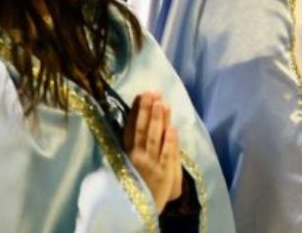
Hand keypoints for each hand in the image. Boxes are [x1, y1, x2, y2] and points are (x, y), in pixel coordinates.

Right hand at [123, 92, 182, 211]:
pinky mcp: (164, 173)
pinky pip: (167, 155)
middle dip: (148, 111)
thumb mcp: (132, 162)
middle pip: (143, 130)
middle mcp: (138, 157)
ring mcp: (151, 165)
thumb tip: (140, 116)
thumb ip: (136, 142)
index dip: (136, 112)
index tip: (141, 95)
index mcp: (129, 154)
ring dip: (159, 121)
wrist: (143, 208)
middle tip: (153, 92)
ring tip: (162, 103)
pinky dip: (170, 142)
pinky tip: (172, 128)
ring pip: (155, 139)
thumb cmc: (139, 180)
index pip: (131, 130)